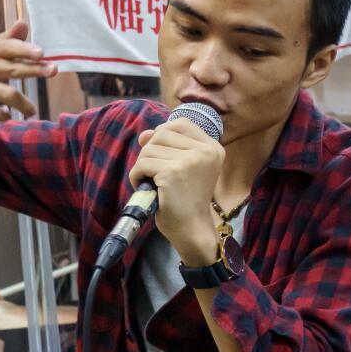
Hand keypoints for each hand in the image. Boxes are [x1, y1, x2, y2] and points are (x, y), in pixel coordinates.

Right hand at [0, 21, 54, 122]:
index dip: (24, 50)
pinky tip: (8, 114)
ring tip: (32, 110)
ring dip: (22, 103)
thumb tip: (24, 23)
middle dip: (33, 71)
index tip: (42, 54)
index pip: (6, 47)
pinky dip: (3, 114)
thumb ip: (9, 40)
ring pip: (4, 94)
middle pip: (10, 69)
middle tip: (53, 72)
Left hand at [129, 116, 224, 264]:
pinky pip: (142, 164)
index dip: (164, 133)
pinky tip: (147, 187)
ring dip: (143, 166)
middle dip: (151, 152)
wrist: (191, 228)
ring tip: (153, 183)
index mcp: (213, 148)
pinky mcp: (173, 173)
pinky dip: (137, 176)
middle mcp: (205, 152)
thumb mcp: (184, 167)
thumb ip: (167, 146)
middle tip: (156, 173)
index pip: (181, 124)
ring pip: (149, 149)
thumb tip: (144, 135)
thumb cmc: (187, 199)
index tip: (162, 153)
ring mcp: (190, 161)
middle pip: (162, 134)